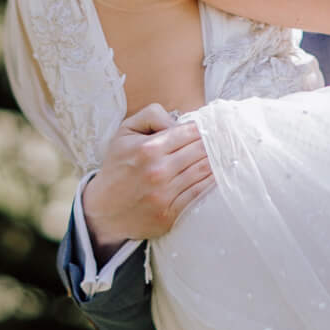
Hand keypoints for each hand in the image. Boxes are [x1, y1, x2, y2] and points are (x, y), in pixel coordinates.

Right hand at [81, 104, 214, 252]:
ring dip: (217, 161)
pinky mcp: (170, 213)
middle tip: (226, 138)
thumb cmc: (117, 167)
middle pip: (201, 150)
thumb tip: (179, 121)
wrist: (103, 209)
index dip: (205, 127)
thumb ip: (151, 115)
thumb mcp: (124, 132)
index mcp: (148, 148)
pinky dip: (211, 182)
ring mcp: (164, 194)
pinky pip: (199, 193)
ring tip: (226, 153)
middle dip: (214, 142)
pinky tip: (217, 174)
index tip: (214, 126)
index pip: (190, 132)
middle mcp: (158, 171)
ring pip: (204, 171)